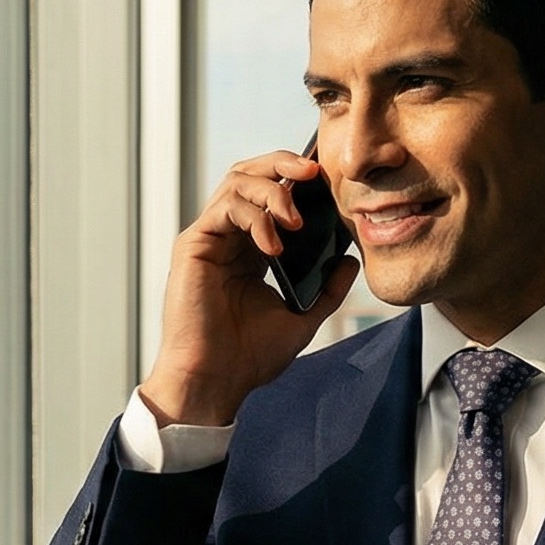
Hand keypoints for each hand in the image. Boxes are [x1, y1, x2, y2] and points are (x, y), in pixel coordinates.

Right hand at [140, 151, 361, 426]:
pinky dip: (254, 218)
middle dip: (283, 163)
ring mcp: (210, 238)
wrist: (215, 381)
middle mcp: (228, 237)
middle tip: (314, 171)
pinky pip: (225, 209)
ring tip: (296, 221)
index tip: (327, 180)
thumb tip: (350, 259)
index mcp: (250, 249)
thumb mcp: (302, 318)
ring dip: (273, 191)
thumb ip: (328, 289)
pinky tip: (274, 247)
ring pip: (237, 182)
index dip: (296, 179)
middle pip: (251, 173)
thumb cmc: (249, 357)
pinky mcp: (194, 245)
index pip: (271, 193)